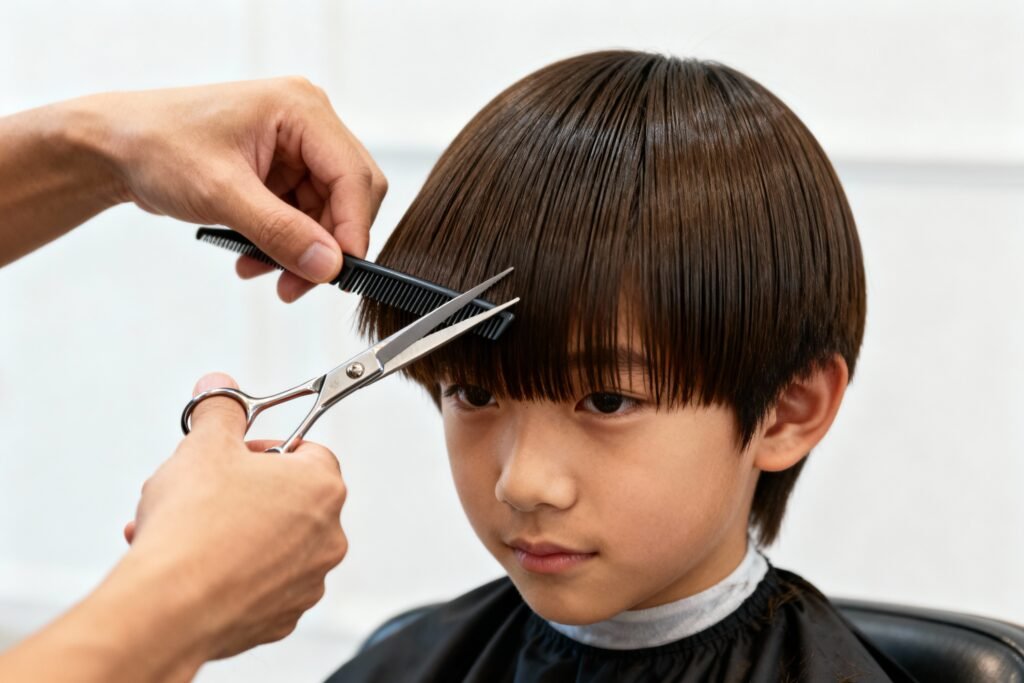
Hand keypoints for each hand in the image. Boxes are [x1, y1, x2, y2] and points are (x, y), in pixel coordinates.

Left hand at [101, 78, 387, 300]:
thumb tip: (328, 266)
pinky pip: (303, 217)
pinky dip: (284, 244)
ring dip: (302, 251)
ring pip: (327, 214)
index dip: (353, 228)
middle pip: (348, 196)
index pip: (353, 175)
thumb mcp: (221, 193)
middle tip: (300, 283)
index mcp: (301, 109)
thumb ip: (280, 232)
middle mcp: (307, 124)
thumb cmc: (157, 146)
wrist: (114, 148)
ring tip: (265, 274)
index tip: (340, 272)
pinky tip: (254, 259)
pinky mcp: (282, 171)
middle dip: (327, 245)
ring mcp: (296, 149)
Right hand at [124, 372, 347, 658]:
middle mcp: (327, 537)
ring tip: (177, 530)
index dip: (264, 450)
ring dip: (226, 532)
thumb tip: (220, 389)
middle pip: (284, 500)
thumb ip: (220, 411)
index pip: (307, 451)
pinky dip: (227, 573)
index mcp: (322, 488)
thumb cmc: (194, 530)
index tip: (233, 455)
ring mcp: (307, 582)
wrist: (170, 609)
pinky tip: (186, 566)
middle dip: (238, 493)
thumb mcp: (204, 446)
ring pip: (266, 543)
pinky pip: (256, 584)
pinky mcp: (280, 617)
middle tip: (199, 493)